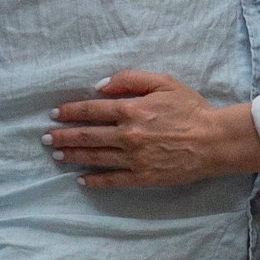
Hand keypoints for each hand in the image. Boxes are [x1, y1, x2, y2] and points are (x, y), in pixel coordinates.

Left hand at [47, 74, 259, 188]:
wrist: (213, 140)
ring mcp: (133, 158)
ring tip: (56, 154)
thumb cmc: (190, 109)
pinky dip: (95, 180)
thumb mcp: (164, 82)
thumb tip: (101, 86)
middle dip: (63, 135)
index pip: (92, 110)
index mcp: (131, 109)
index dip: (71, 111)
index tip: (55, 113)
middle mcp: (127, 134)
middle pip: (87, 135)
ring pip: (95, 157)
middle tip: (45, 137)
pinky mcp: (142, 176)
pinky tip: (82, 180)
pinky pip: (113, 179)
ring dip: (73, 155)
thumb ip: (130, 79)